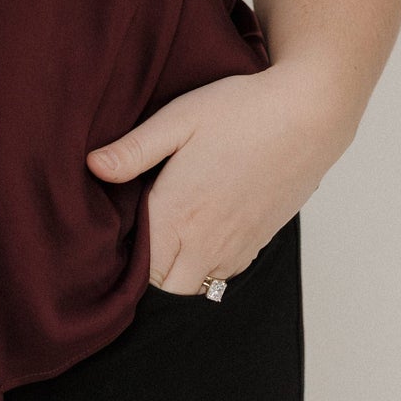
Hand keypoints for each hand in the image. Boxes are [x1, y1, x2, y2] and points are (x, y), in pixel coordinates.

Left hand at [85, 62, 350, 294]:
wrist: (308, 114)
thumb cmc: (240, 111)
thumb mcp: (178, 119)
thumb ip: (133, 149)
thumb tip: (92, 167)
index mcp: (179, 215)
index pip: (139, 271)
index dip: (121, 263)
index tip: (110, 239)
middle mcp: (208, 242)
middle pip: (166, 289)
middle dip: (146, 275)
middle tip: (133, 239)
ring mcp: (238, 246)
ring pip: (196, 285)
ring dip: (176, 271)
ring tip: (163, 236)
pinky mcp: (260, 241)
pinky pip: (224, 273)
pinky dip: (205, 264)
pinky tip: (198, 230)